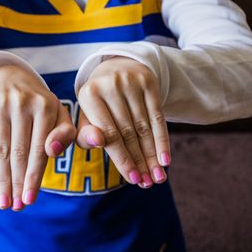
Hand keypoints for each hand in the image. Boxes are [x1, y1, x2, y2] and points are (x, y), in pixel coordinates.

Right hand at [0, 64, 75, 210]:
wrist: (10, 78)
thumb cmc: (40, 105)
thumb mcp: (58, 114)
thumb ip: (66, 134)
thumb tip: (52, 152)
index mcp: (46, 106)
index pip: (39, 149)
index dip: (34, 177)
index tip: (29, 200)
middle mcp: (22, 104)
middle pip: (18, 152)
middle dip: (17, 183)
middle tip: (15, 207)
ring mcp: (0, 106)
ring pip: (0, 151)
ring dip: (2, 180)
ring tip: (3, 202)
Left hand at [75, 56, 169, 187]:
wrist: (116, 67)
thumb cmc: (99, 102)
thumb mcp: (86, 115)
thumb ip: (86, 134)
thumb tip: (97, 144)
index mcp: (89, 95)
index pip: (108, 133)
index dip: (122, 158)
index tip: (132, 179)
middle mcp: (110, 85)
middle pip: (128, 132)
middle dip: (139, 160)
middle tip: (147, 183)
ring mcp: (130, 82)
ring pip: (144, 126)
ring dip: (152, 155)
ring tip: (157, 177)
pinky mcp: (148, 82)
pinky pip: (158, 116)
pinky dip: (162, 140)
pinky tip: (165, 160)